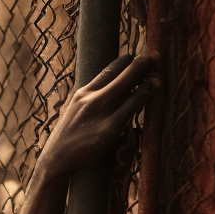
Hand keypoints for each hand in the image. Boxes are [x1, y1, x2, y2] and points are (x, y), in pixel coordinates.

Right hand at [35, 54, 156, 179]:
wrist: (56, 158)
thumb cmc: (68, 137)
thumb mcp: (74, 112)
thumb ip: (88, 101)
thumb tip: (103, 95)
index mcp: (82, 93)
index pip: (105, 72)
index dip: (122, 62)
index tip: (133, 55)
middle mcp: (90, 99)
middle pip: (118, 76)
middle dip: (137, 64)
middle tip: (152, 55)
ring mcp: (100, 113)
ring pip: (126, 88)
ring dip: (144, 76)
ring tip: (158, 70)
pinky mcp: (109, 129)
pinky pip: (130, 108)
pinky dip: (143, 95)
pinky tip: (153, 88)